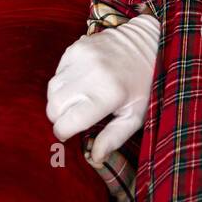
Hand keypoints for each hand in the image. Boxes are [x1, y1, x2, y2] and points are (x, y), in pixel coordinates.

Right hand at [46, 13, 160, 165]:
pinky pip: (57, 71)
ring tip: (79, 100)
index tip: (72, 133)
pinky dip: (64, 81)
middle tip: (76, 118)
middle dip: (60, 117)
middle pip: (53, 107)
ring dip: (59, 100)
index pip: (65, 122)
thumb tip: (94, 157)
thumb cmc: (144, 84)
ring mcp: (82, 57)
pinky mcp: (77, 46)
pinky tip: (81, 82)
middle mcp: (91, 74)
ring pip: (51, 89)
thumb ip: (114, 137)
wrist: (149, 43)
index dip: (64, 132)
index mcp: (107, 94)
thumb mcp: (135, 115)